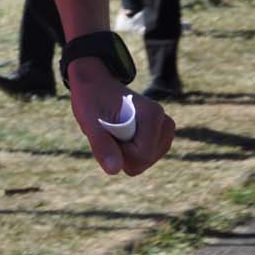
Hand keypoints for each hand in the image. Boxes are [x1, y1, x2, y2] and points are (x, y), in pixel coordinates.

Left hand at [67, 57, 174, 174]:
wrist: (96, 84)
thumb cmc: (91, 99)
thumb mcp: (89, 120)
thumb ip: (101, 145)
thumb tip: (115, 170)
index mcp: (153, 115)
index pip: (140, 156)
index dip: (118, 151)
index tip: (106, 131)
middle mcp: (165, 123)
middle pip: (144, 161)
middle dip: (121, 152)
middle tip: (109, 129)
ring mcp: (165, 130)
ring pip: (145, 162)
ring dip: (124, 151)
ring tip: (114, 130)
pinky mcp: (161, 137)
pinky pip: (144, 158)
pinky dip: (129, 151)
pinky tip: (121, 134)